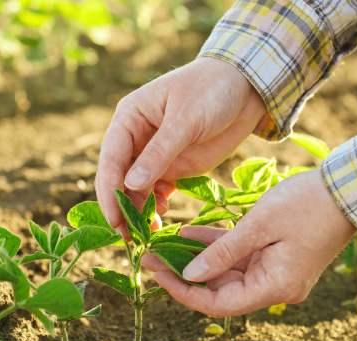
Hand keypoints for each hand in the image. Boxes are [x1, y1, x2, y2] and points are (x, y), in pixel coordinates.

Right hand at [96, 57, 268, 233]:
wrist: (247, 88)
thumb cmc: (212, 90)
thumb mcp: (186, 120)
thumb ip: (159, 153)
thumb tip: (130, 185)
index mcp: (130, 118)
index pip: (111, 158)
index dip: (109, 190)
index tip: (114, 218)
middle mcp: (135, 138)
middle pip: (118, 178)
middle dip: (121, 207)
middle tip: (127, 237)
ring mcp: (154, 155)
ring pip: (135, 190)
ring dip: (138, 212)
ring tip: (148, 233)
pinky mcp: (173, 168)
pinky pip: (156, 193)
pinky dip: (156, 208)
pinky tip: (163, 218)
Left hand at [142, 170, 356, 317]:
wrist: (349, 189)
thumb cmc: (308, 204)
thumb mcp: (259, 225)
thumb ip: (223, 251)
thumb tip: (190, 274)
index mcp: (275, 287)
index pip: (220, 304)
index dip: (185, 293)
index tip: (157, 275)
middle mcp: (275, 286)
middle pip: (220, 290)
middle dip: (185, 274)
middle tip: (150, 256)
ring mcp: (276, 271)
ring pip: (227, 271)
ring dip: (197, 259)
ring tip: (162, 245)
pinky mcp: (276, 255)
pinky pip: (239, 255)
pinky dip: (216, 246)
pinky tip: (187, 234)